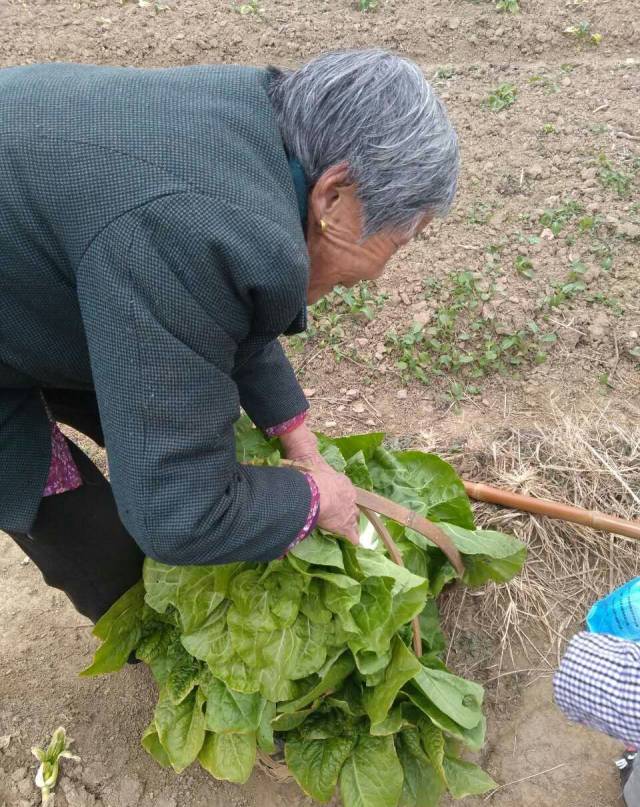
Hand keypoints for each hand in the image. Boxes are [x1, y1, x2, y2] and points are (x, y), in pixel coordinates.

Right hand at [280, 421, 359, 543]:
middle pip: (352, 505)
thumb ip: (306, 453)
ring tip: (353, 532)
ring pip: (352, 518)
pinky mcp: (344, 523)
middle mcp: (348, 494)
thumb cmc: (309, 473)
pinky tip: (356, 543)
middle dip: (351, 511)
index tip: (340, 502)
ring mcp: (348, 508)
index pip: (346, 491)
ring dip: (351, 524)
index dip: (343, 498)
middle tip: (350, 517)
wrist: (314, 487)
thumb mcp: (308, 461)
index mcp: (340, 480)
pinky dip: (353, 537)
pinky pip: (351, 532)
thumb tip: (297, 442)